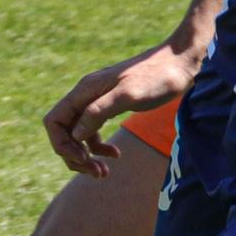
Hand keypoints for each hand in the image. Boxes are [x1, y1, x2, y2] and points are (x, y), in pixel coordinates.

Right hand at [43, 43, 200, 176]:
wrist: (181, 62)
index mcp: (85, 91)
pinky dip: (100, 147)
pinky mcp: (112, 106)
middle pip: (65, 132)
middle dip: (75, 156)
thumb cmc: (158, 77)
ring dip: (87, 156)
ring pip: (79, 134)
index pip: (54, 121)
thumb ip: (99, 112)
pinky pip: (94, 131)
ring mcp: (98, 100)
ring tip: (104, 172)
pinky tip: (116, 155)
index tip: (83, 159)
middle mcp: (87, 95)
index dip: (61, 144)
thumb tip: (75, 135)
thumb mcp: (128, 95)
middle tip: (97, 173)